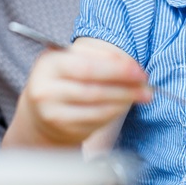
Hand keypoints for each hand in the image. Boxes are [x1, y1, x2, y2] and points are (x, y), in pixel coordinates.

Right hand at [5, 38, 151, 147]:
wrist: (40, 111)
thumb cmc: (63, 78)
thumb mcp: (72, 58)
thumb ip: (97, 54)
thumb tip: (128, 63)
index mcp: (48, 64)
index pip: (87, 66)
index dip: (116, 69)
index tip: (138, 70)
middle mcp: (46, 90)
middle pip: (93, 89)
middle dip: (125, 87)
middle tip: (145, 85)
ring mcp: (53, 113)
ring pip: (97, 107)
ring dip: (124, 100)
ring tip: (141, 95)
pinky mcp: (64, 130)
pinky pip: (96, 121)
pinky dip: (115, 112)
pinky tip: (124, 105)